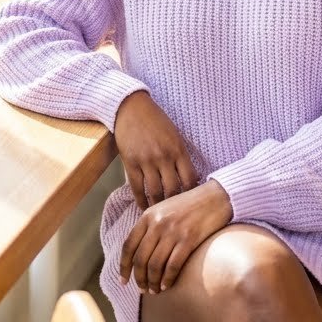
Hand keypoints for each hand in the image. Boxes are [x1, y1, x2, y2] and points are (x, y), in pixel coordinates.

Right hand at [114, 91, 198, 208]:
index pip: (190, 179)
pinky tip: (144, 207)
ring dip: (158, 205)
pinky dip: (141, 200)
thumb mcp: (174, 135)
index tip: (190, 201)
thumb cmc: (156, 120)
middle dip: (175, 203)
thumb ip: (181, 155)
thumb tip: (190, 178)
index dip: (191, 193)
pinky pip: (137, 188)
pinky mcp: (130, 163)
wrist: (131, 108)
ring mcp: (146, 161)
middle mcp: (164, 157)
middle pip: (173, 189)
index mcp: (178, 149)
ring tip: (160, 214)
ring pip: (155, 192)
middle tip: (176, 213)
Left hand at [120, 181, 232, 293]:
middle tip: (142, 290)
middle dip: (139, 278)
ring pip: (155, 265)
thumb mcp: (164, 209)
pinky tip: (167, 286)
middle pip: (140, 259)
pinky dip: (168, 279)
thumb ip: (150, 226)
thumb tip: (139, 252)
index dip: (124, 266)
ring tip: (155, 291)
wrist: (217, 197)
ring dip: (153, 282)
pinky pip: (173, 265)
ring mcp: (173, 231)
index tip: (123, 280)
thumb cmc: (190, 205)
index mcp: (148, 216)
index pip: (128, 246)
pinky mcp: (189, 239)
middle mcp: (157, 224)